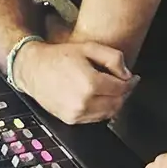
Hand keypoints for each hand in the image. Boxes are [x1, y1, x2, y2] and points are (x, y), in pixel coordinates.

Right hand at [14, 40, 138, 124]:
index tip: (133, 78)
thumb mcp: (89, 47)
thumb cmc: (59, 57)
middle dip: (124, 93)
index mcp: (90, 83)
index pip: (122, 88)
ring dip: (114, 103)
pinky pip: (95, 119)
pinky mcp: (70, 120)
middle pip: (118, 103)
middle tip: (125, 83)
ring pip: (108, 114)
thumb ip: (113, 58)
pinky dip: (102, 110)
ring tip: (112, 89)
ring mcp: (76, 114)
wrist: (33, 69)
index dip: (131, 82)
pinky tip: (98, 97)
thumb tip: (127, 74)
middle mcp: (84, 102)